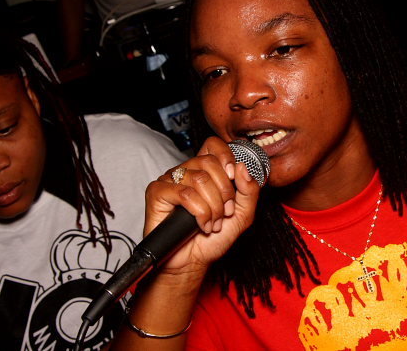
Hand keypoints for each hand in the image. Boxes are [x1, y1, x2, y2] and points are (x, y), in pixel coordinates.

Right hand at [144, 136, 260, 274]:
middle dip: (224, 192)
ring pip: (199, 180)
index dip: (226, 157)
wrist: (193, 262)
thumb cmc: (214, 238)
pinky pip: (184, 193)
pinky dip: (199, 212)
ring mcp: (170, 180)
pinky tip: (201, 225)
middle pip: (209, 162)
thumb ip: (249, 191)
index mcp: (205, 171)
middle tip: (225, 212)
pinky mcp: (157, 193)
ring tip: (212, 223)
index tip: (232, 177)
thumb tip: (241, 167)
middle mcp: (186, 171)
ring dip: (213, 207)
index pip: (213, 145)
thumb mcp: (242, 214)